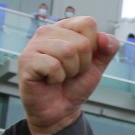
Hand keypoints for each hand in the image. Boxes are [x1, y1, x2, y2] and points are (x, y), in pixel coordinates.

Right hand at [18, 16, 118, 134]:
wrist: (60, 110)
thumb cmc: (74, 85)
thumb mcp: (97, 65)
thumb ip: (107, 48)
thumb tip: (104, 37)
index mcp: (64, 28)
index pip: (88, 24)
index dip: (93, 47)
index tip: (82, 60)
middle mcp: (47, 31)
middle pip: (82, 42)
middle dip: (82, 64)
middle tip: (69, 72)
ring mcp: (34, 44)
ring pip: (68, 51)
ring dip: (70, 71)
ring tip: (60, 76)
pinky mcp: (26, 60)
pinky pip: (54, 66)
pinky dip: (57, 79)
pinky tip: (49, 81)